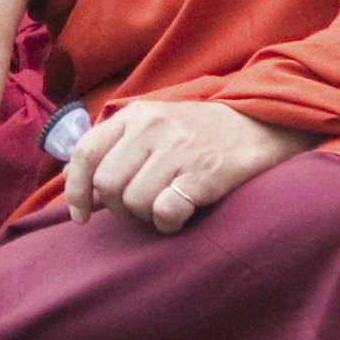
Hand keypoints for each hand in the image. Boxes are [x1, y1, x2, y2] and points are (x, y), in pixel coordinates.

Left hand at [62, 100, 307, 233]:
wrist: (263, 124)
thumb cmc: (202, 133)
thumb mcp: (156, 123)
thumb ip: (119, 143)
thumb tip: (78, 179)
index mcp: (136, 115)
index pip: (86, 153)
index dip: (76, 190)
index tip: (81, 216)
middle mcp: (153, 128)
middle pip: (108, 184)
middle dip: (118, 208)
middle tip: (138, 210)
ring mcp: (179, 150)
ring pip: (134, 201)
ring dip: (145, 216)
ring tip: (164, 208)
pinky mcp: (204, 173)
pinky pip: (165, 212)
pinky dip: (168, 224)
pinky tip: (180, 216)